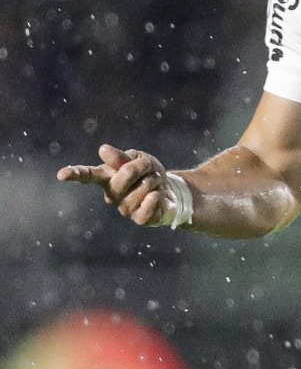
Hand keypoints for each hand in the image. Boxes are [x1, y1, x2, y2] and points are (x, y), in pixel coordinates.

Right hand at [57, 144, 182, 225]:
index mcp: (107, 177)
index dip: (75, 173)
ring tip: (155, 182)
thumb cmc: (148, 173)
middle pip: (123, 176)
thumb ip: (123, 157)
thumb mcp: (139, 159)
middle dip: (141, 168)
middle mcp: (112, 194)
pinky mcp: (139, 218)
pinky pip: (146, 208)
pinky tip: (156, 195)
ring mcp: (124, 208)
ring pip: (140, 191)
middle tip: (149, 168)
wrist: (170, 191)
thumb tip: (103, 150)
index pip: (88, 175)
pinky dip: (154, 199)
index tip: (61, 175)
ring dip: (153, 182)